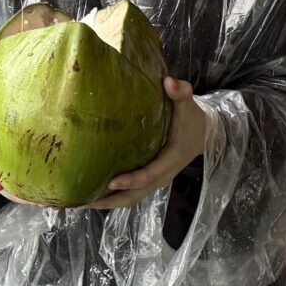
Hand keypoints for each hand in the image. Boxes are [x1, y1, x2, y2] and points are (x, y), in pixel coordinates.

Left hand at [92, 79, 207, 209]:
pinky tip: (92, 194)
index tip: (110, 182)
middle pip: (134, 196)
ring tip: (80, 202)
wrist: (205, 134)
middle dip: (109, 201)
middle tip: (82, 202)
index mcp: (170, 160)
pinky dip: (112, 197)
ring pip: (130, 199)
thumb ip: (180, 92)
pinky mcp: (150, 180)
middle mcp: (162, 176)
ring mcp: (155, 181)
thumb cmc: (192, 119)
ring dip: (107, 203)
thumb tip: (168, 82)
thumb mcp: (188, 104)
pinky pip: (130, 194)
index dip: (130, 180)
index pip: (149, 174)